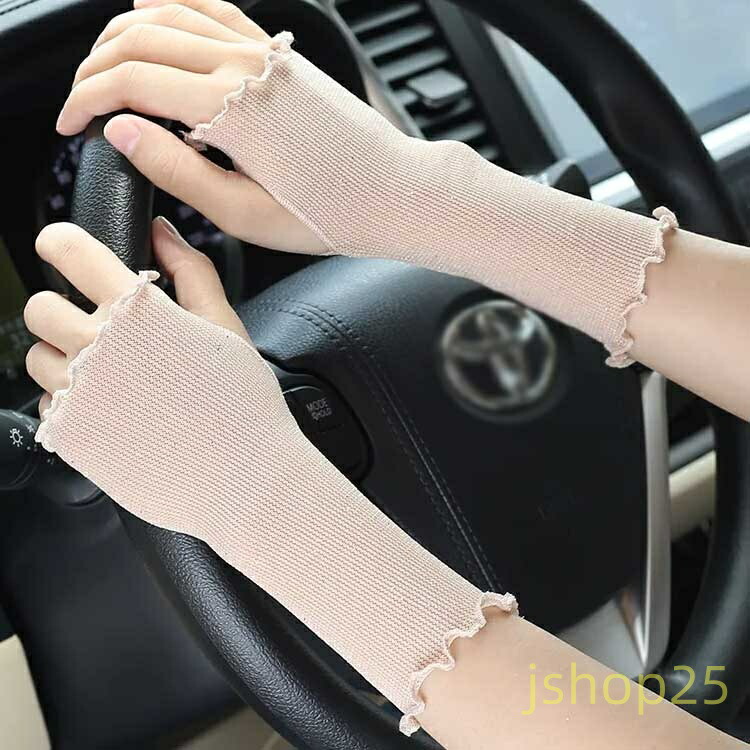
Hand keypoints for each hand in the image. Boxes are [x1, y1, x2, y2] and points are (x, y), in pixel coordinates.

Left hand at [24, 217, 248, 415]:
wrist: (239, 477)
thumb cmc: (240, 402)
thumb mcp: (226, 327)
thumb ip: (191, 271)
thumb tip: (161, 233)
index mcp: (135, 312)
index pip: (68, 250)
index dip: (60, 242)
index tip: (63, 248)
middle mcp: (96, 349)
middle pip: (40, 307)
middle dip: (64, 309)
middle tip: (101, 329)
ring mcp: (78, 394)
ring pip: (38, 357)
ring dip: (65, 359)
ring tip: (112, 377)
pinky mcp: (71, 434)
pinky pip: (47, 404)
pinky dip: (71, 402)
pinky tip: (112, 410)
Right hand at [57, 0, 325, 253]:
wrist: (393, 194)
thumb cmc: (329, 213)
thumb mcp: (244, 214)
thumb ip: (177, 170)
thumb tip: (120, 131)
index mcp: (229, 108)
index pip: (130, 83)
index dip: (85, 101)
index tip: (70, 126)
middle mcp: (243, 65)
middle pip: (140, 40)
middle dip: (95, 69)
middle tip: (81, 104)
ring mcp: (263, 53)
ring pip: (171, 16)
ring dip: (125, 35)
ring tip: (101, 66)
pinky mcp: (280, 56)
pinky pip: (216, 9)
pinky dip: (175, 1)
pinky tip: (151, 3)